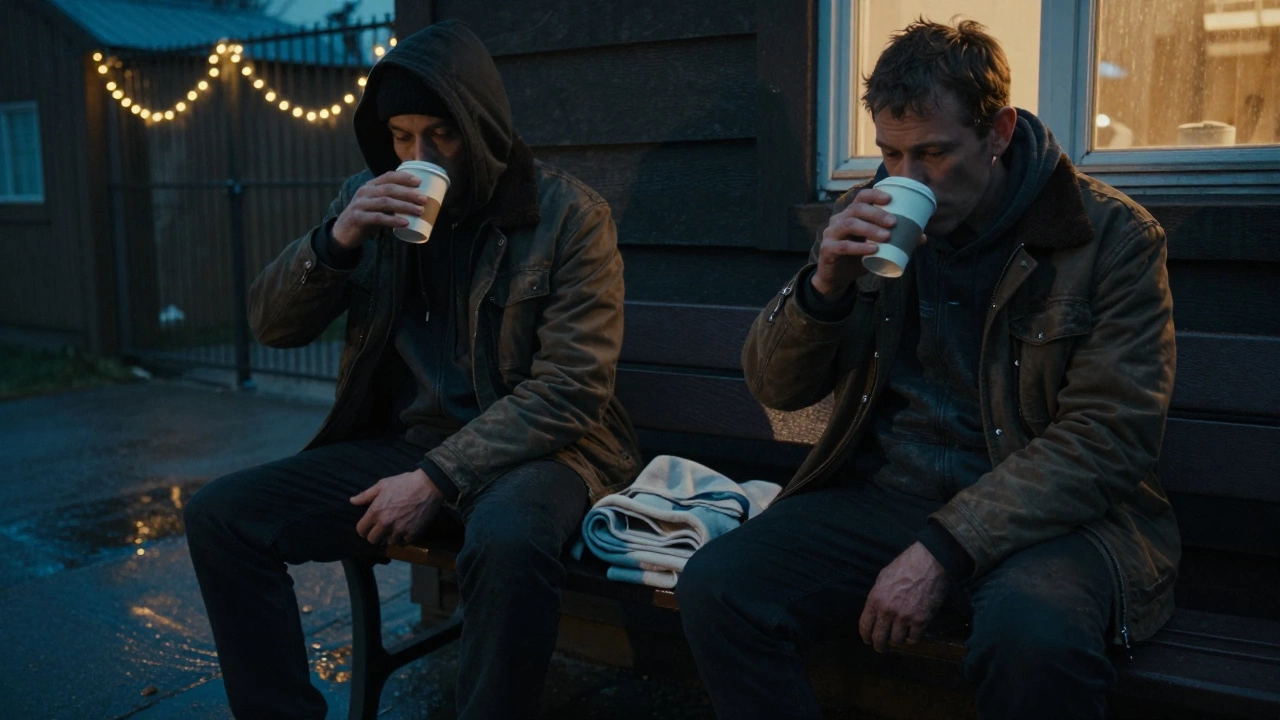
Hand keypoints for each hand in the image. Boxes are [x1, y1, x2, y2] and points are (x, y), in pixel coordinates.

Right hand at [331, 171, 427, 249]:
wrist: (343, 232)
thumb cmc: (367, 217)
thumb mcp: (377, 206)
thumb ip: (391, 202)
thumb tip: (418, 204)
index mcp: (370, 186)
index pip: (388, 176)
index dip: (404, 177)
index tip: (420, 182)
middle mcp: (364, 192)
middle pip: (389, 189)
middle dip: (409, 193)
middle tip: (424, 199)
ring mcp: (360, 205)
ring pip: (386, 202)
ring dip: (405, 206)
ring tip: (420, 211)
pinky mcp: (358, 218)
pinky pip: (378, 218)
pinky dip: (393, 220)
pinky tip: (405, 223)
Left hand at [351, 469, 443, 545]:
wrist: (429, 486)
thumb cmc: (404, 483)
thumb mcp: (383, 484)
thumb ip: (366, 495)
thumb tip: (352, 501)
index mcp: (376, 512)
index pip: (361, 530)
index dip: (363, 528)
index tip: (368, 526)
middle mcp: (386, 524)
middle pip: (372, 540)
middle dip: (375, 535)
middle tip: (380, 528)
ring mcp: (399, 530)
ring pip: (388, 543)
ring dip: (390, 537)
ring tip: (394, 528)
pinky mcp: (412, 534)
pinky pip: (403, 543)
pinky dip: (402, 538)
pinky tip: (404, 530)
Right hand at [811, 187, 926, 298]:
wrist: (837, 278)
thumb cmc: (858, 257)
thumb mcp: (877, 247)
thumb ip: (896, 240)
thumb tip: (922, 237)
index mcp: (850, 214)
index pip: (860, 198)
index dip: (874, 195)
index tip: (890, 199)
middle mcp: (838, 220)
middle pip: (856, 209)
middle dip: (876, 214)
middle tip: (894, 223)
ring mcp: (830, 234)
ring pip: (849, 224)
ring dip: (869, 229)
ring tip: (886, 236)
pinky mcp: (827, 249)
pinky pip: (843, 246)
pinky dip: (859, 248)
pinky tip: (873, 250)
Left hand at [859, 542, 948, 652]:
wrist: (929, 562)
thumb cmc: (905, 566)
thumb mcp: (883, 578)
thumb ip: (877, 596)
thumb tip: (875, 610)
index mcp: (875, 599)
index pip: (865, 626)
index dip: (866, 637)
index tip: (868, 641)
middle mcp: (887, 611)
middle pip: (879, 638)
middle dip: (879, 646)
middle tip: (882, 648)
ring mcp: (905, 618)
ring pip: (897, 640)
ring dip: (898, 640)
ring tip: (900, 636)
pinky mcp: (921, 621)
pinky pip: (914, 639)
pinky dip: (912, 638)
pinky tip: (912, 634)